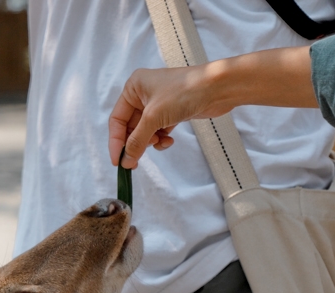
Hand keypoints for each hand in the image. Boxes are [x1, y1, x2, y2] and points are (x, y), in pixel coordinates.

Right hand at [108, 47, 313, 169]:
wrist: (219, 88)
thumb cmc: (183, 93)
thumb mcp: (153, 117)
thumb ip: (137, 141)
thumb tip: (125, 161)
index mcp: (133, 87)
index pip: (117, 120)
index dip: (116, 142)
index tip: (118, 161)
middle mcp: (143, 94)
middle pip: (130, 127)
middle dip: (135, 143)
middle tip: (135, 162)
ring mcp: (158, 103)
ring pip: (144, 131)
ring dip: (150, 142)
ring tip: (159, 143)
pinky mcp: (171, 112)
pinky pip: (158, 131)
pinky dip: (161, 138)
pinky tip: (169, 140)